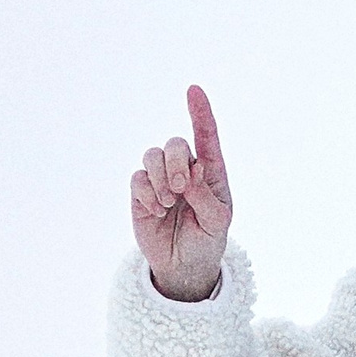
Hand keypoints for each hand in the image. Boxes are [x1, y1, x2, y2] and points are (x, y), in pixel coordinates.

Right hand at [129, 85, 232, 300]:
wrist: (183, 266)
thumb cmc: (207, 240)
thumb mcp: (218, 222)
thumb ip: (206, 196)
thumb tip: (190, 172)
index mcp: (210, 170)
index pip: (206, 135)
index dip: (200, 112)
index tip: (193, 90)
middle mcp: (185, 169)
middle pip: (175, 144)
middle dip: (176, 163)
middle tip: (181, 189)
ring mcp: (161, 179)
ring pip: (152, 155)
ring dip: (160, 177)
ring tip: (167, 203)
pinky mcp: (141, 193)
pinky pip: (137, 178)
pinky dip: (146, 193)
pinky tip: (156, 210)